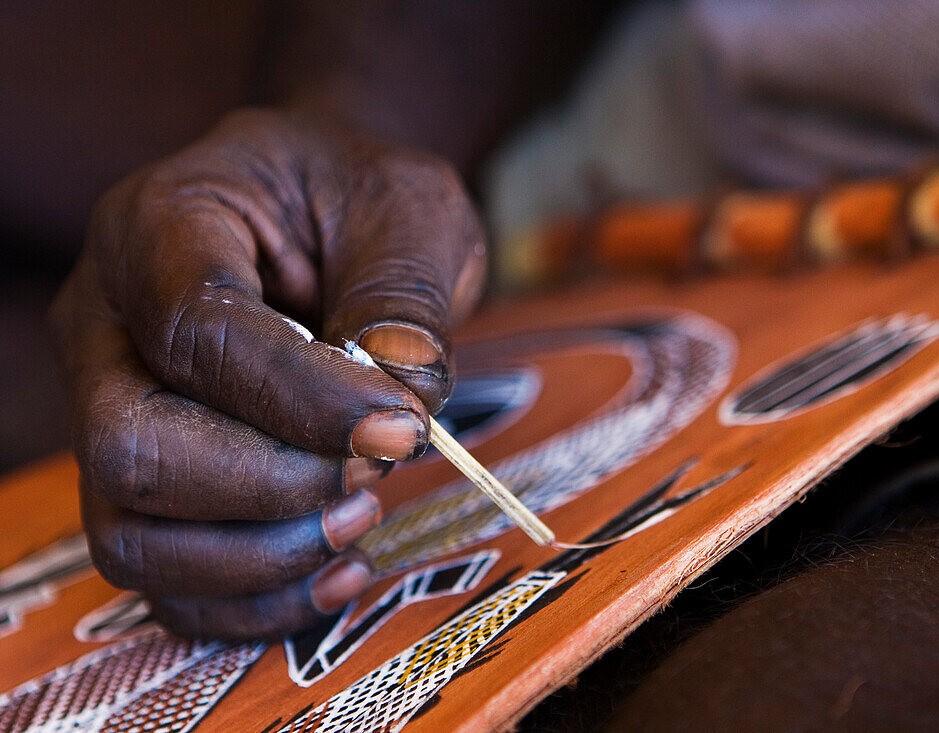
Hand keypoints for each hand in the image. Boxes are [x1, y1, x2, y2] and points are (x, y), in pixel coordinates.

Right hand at [49, 109, 486, 639]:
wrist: (324, 206)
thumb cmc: (358, 196)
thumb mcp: (407, 210)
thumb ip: (403, 296)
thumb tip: (402, 399)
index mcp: (160, 227)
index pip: (199, 334)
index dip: (302, 400)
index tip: (402, 429)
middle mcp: (107, 323)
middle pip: (132, 448)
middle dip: (267, 487)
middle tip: (374, 478)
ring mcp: (112, 405)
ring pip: (131, 531)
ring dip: (259, 556)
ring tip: (360, 519)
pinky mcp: (147, 476)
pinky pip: (165, 574)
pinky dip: (251, 598)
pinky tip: (338, 571)